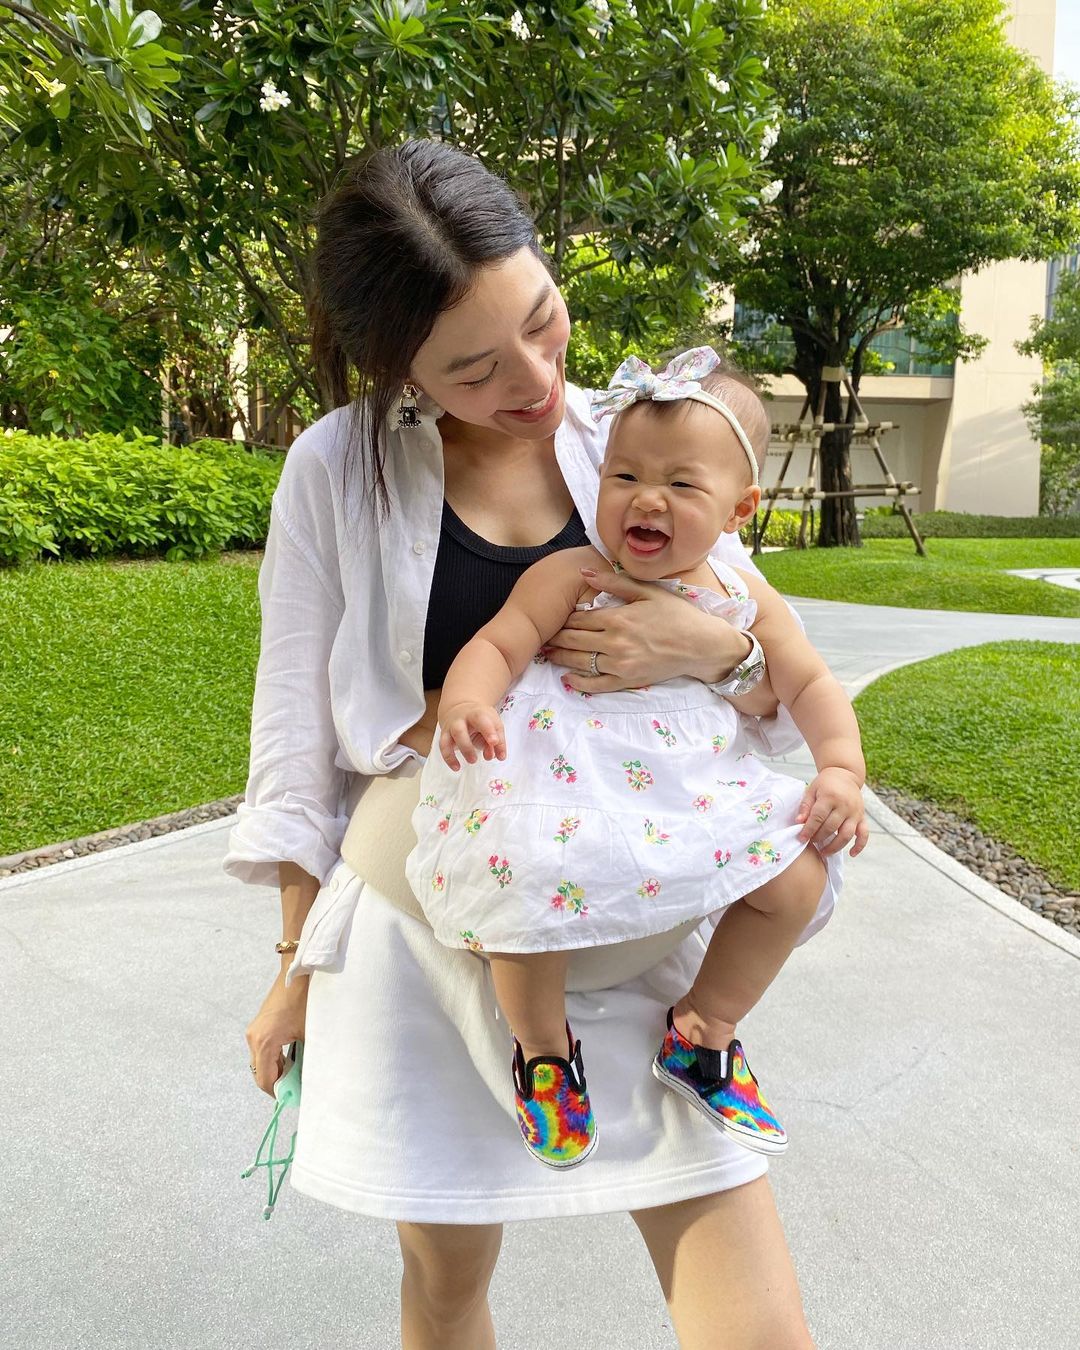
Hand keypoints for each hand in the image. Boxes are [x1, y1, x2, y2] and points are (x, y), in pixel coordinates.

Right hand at [246, 967, 307, 1097]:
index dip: (278, 1092)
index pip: (264, 1080)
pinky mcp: (259, 1026)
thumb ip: (307, 1061)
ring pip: (261, 1062)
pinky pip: (263, 1051)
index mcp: (264, 1042)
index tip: (293, 1097)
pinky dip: (275, 1058)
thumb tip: (311, 1081)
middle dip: (278, 1082)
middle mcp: (254, 1038)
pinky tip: (292, 1058)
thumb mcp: (310, 1034)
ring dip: (277, 1070)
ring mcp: (254, 1031)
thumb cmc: (306, 1001)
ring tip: (297, 1072)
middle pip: (260, 1073)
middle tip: (297, 1087)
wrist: (299, 973)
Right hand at [439, 701, 505, 768]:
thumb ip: (499, 741)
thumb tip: (500, 756)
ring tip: (472, 761)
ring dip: (462, 751)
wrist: (460, 707)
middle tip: (481, 757)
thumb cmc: (481, 719)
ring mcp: (451, 727)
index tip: (494, 742)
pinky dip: (449, 758)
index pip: (481, 720)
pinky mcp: (445, 735)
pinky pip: (443, 747)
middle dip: (468, 746)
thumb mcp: (494, 724)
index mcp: (476, 713)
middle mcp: (461, 719)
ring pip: (450, 738)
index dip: (488, 731)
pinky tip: (456, 767)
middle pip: (460, 730)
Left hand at [546, 567, 751, 691]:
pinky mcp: (627, 681)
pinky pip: (596, 685)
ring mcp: (620, 664)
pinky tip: (567, 679)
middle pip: (574, 640)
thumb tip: (583, 571)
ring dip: (561, 657)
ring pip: (580, 662)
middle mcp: (615, 643)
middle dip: (556, 637)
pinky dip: (579, 683)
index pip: (579, 618)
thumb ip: (613, 582)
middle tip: (543, 636)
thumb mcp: (646, 591)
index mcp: (618, 618)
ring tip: (549, 653)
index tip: (554, 616)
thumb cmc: (676, 614)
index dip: (564, 618)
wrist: (700, 645)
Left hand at [796, 767, 869, 857]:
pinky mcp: (862, 817)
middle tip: (810, 844)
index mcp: (830, 796)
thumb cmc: (825, 783)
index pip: (818, 817)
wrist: (845, 774)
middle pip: (831, 827)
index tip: (801, 839)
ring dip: (835, 847)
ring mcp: (855, 812)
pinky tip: (851, 854)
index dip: (808, 830)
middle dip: (819, 838)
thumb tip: (799, 822)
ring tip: (824, 853)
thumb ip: (805, 806)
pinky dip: (859, 846)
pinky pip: (864, 834)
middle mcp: (845, 805)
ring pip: (846, 834)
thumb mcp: (812, 790)